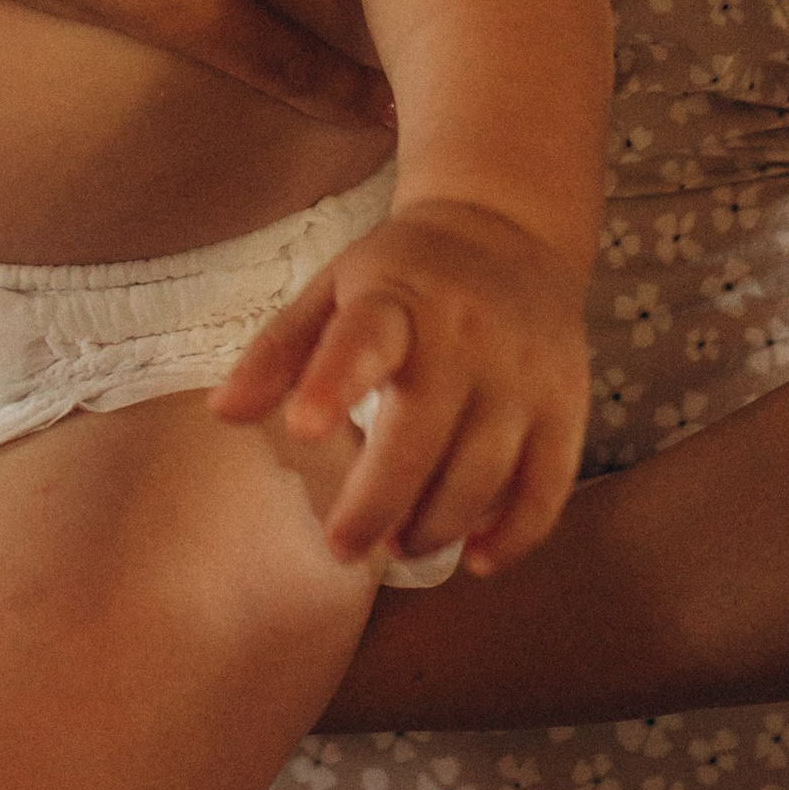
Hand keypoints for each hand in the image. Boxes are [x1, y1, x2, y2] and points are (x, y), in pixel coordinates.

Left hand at [215, 201, 592, 576]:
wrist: (510, 232)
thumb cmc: (404, 274)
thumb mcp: (333, 288)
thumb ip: (278, 351)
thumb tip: (222, 414)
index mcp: (398, 298)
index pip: (366, 338)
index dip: (334, 382)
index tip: (304, 429)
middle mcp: (467, 336)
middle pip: (423, 438)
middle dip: (377, 505)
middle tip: (342, 546)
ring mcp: (523, 374)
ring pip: (483, 474)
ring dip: (436, 526)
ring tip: (400, 544)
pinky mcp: (566, 405)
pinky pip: (546, 487)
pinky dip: (513, 535)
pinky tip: (476, 557)